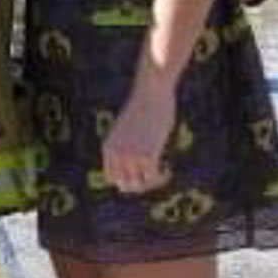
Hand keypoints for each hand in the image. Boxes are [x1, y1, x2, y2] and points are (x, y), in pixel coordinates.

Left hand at [102, 80, 175, 194]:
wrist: (152, 91)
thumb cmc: (145, 105)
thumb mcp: (132, 128)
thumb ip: (131, 144)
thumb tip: (141, 164)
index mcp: (108, 148)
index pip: (112, 178)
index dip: (128, 180)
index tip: (143, 173)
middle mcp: (116, 154)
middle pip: (125, 186)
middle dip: (142, 184)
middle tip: (156, 174)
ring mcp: (130, 155)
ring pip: (139, 185)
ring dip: (153, 183)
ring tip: (163, 172)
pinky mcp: (147, 154)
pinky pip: (153, 178)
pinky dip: (162, 177)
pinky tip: (168, 167)